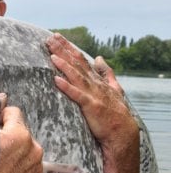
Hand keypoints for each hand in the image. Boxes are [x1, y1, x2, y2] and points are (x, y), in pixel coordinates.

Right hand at [0, 94, 43, 172]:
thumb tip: (2, 97)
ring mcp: (35, 170)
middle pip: (20, 130)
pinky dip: (16, 164)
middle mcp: (33, 152)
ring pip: (24, 147)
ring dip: (11, 149)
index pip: (12, 112)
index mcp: (20, 137)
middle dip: (6, 134)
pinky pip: (27, 164)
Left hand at [47, 33, 139, 172]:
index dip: (68, 48)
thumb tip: (99, 58)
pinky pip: (77, 96)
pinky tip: (56, 79)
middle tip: (49, 38)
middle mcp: (95, 85)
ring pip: (76, 76)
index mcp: (97, 81)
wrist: (123, 135)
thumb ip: (105, 74)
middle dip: (63, 50)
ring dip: (64, 65)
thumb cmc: (114, 114)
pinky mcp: (92, 107)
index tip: (55, 37)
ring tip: (51, 54)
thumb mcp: (111, 90)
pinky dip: (68, 87)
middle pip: (77, 64)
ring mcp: (94, 95)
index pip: (80, 61)